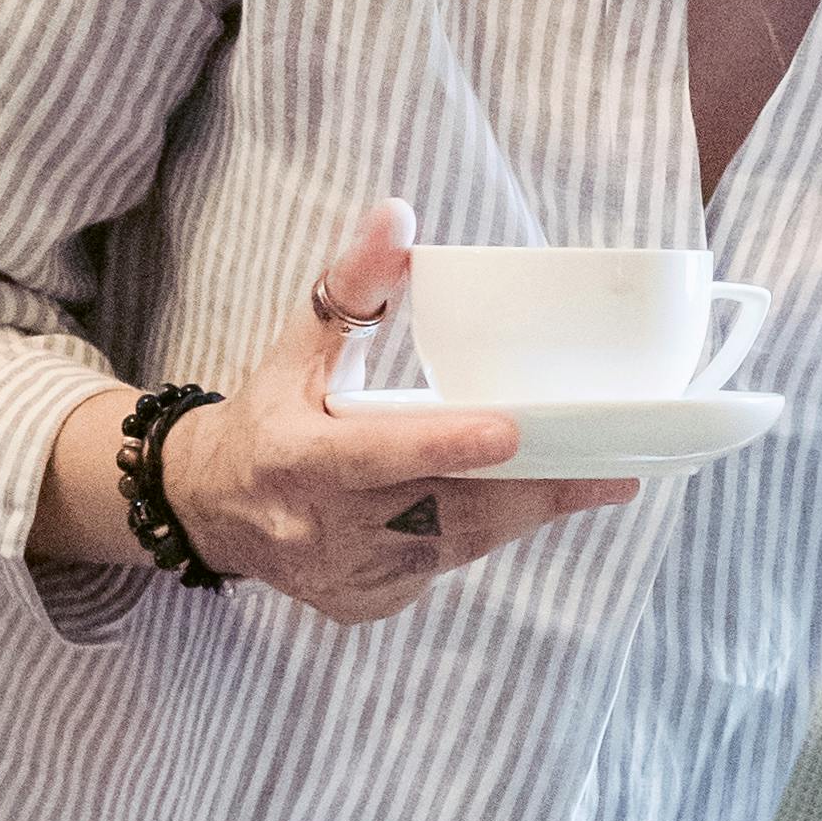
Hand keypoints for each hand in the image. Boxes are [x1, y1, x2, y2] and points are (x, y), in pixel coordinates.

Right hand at [147, 197, 635, 626]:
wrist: (214, 507)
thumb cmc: (272, 414)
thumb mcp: (300, 345)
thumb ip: (353, 284)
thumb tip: (397, 216)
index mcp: (294, 456)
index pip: (374, 455)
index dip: (443, 447)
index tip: (510, 430)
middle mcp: (316, 527)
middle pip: (441, 513)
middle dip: (529, 493)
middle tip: (607, 472)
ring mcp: (342, 574)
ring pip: (453, 548)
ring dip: (519, 514)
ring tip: (589, 483)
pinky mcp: (361, 604)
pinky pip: (439, 572)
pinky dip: (480, 537)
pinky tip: (514, 507)